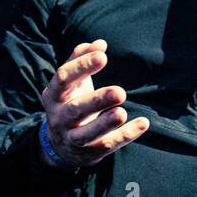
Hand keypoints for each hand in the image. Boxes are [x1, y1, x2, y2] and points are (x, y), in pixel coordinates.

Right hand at [39, 39, 148, 167]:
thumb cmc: (70, 102)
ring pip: (87, 134)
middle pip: (76, 109)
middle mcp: (58, 118)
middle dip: (97, 100)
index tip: (103, 57)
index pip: (63, 79)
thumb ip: (81, 59)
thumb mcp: (71, 82)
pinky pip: (108, 145)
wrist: (60, 145)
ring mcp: (72, 138)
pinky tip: (143, 123)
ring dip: (105, 124)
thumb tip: (100, 43)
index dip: (81, 67)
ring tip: (122, 112)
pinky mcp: (89, 153)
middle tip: (120, 92)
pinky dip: (126, 135)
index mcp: (53, 95)